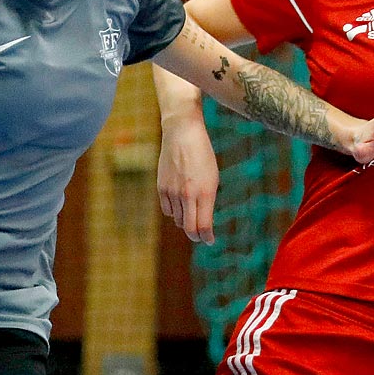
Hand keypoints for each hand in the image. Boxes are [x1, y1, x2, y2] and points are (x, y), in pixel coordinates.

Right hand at [158, 111, 219, 244]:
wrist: (182, 134)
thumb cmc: (202, 155)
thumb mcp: (212, 178)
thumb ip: (207, 200)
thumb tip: (203, 222)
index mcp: (205, 192)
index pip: (204, 226)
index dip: (207, 237)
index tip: (210, 240)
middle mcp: (188, 194)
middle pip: (190, 228)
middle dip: (196, 236)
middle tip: (201, 236)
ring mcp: (172, 192)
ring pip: (178, 220)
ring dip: (185, 221)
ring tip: (192, 214)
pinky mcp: (161, 188)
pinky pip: (167, 210)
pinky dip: (174, 212)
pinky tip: (180, 205)